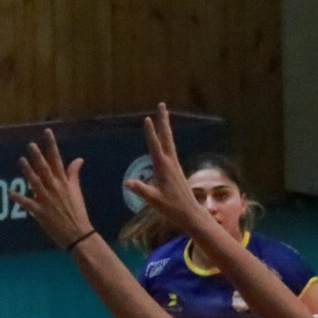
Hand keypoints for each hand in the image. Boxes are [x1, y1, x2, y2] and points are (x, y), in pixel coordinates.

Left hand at [11, 130, 95, 248]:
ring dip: (28, 171)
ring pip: (36, 183)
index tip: (46, 132)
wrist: (78, 234)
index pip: (57, 159)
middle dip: (38, 156)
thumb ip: (74, 174)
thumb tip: (79, 159)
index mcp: (64, 182)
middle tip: (31, 145)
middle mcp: (55, 188)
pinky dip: (19, 199)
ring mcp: (47, 200)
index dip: (51, 145)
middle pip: (45, 169)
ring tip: (21, 160)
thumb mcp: (76, 191)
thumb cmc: (77, 212)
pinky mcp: (41, 212)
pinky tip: (10, 193)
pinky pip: (28, 204)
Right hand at [122, 104, 207, 234]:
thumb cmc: (172, 208)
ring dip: (165, 127)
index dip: (150, 133)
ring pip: (169, 141)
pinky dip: (167, 139)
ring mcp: (175, 165)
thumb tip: (127, 183)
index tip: (147, 118)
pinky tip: (165, 138)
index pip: (155, 146)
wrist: (190, 213)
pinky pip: (170, 148)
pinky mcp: (176, 169)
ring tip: (162, 115)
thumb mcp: (155, 201)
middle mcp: (171, 163)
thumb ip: (142, 190)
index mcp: (164, 168)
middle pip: (166, 137)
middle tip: (161, 104)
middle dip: (163, 120)